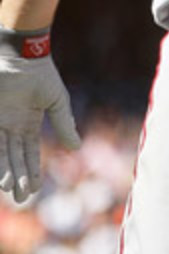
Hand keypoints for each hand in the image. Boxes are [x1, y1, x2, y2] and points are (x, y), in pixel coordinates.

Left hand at [0, 53, 81, 202]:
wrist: (20, 55)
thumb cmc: (40, 74)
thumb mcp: (57, 101)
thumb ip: (64, 124)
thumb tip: (76, 148)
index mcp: (28, 123)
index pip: (30, 153)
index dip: (32, 171)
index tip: (34, 190)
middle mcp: (11, 127)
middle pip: (14, 158)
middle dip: (18, 178)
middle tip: (21, 198)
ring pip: (1, 153)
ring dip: (5, 170)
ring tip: (10, 187)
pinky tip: (0, 172)